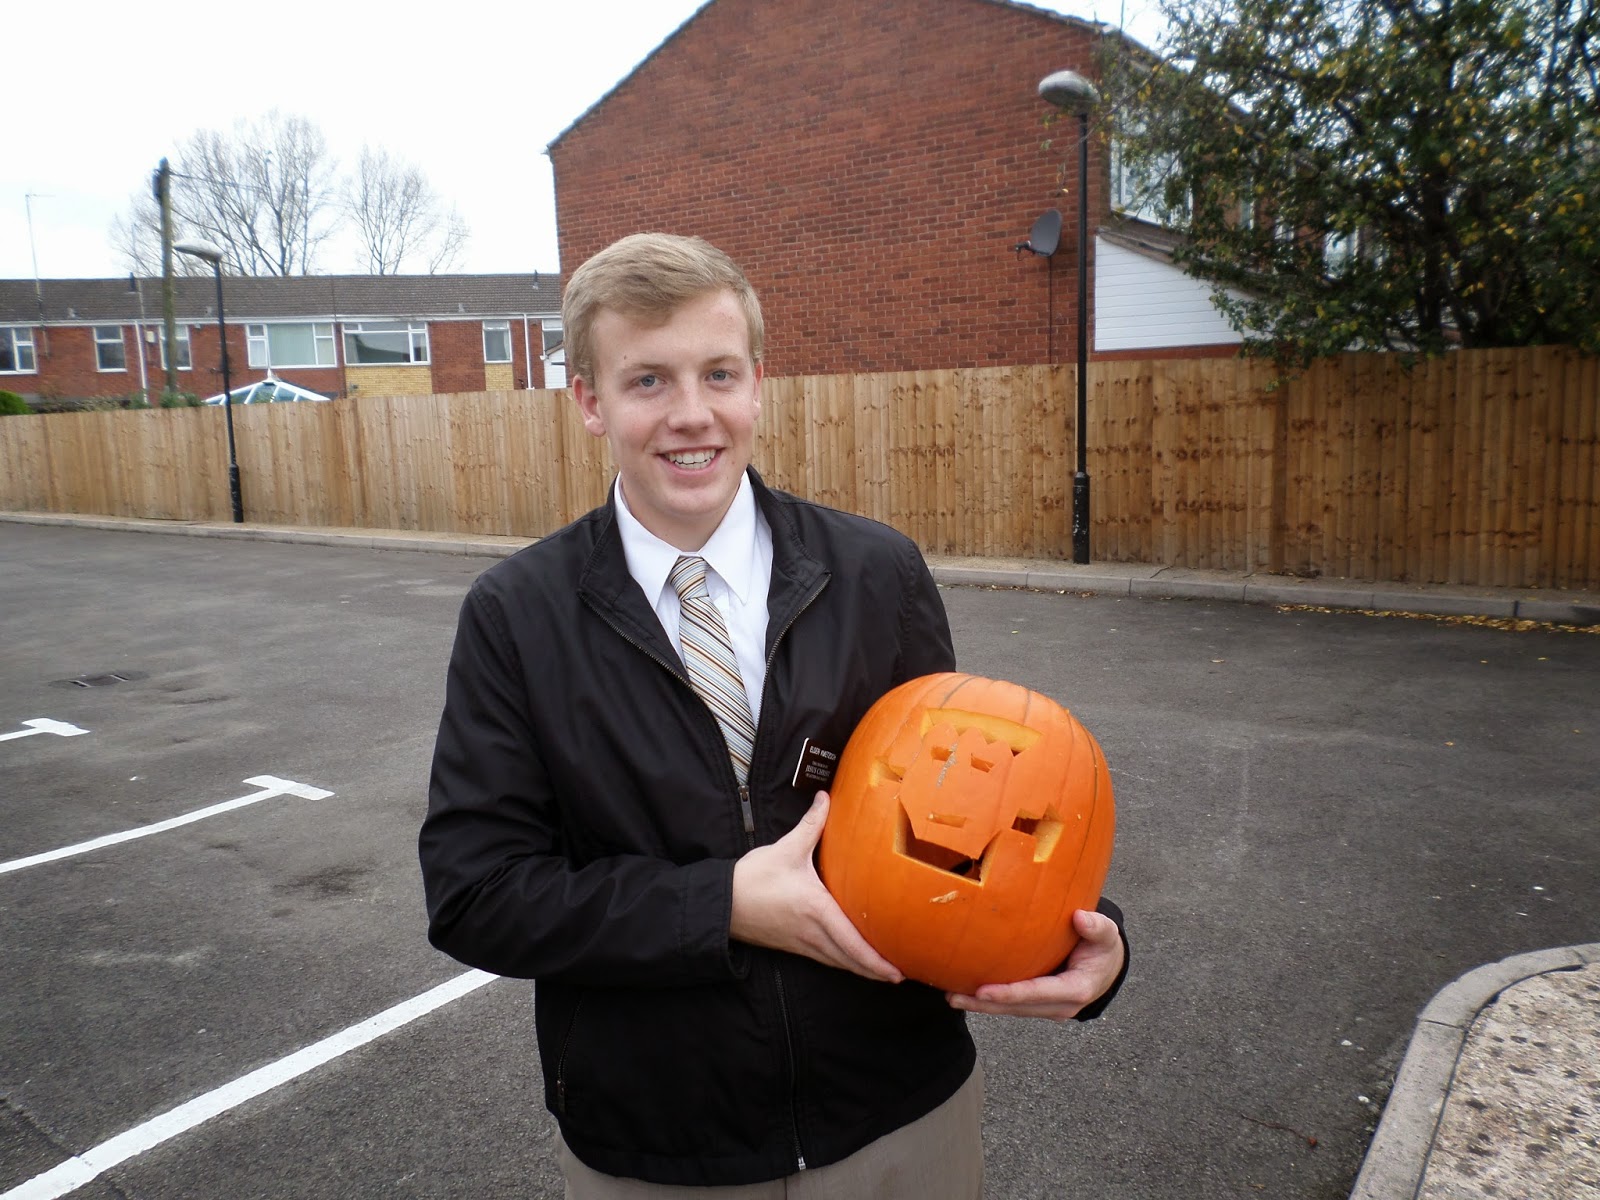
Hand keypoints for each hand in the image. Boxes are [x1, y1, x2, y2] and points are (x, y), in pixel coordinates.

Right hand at [731, 791, 903, 983]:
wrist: (722, 902)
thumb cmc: (753, 878)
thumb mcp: (786, 849)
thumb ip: (811, 824)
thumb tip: (825, 797)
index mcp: (816, 910)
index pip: (852, 943)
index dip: (876, 961)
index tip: (896, 973)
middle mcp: (812, 933)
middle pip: (849, 961)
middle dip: (875, 972)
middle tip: (900, 977)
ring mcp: (802, 943)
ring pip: (838, 963)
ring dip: (860, 970)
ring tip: (883, 973)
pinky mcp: (793, 945)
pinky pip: (825, 959)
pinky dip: (843, 962)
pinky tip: (851, 960)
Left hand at [946, 908, 1124, 1020]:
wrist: (1108, 967)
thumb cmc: (1103, 946)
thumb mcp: (1106, 935)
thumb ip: (1097, 927)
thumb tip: (1081, 918)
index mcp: (1076, 989)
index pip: (1037, 993)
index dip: (1010, 993)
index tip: (983, 991)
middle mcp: (1061, 1005)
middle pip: (1018, 1007)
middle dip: (985, 1004)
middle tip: (954, 996)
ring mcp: (1049, 1008)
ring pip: (1012, 1010)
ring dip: (982, 1006)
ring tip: (952, 997)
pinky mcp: (1039, 1005)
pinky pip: (1013, 1005)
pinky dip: (991, 1002)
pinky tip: (967, 993)